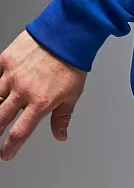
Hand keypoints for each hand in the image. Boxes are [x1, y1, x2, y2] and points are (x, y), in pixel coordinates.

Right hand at [0, 29, 86, 159]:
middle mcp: (23, 91)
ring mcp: (12, 75)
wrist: (67, 34)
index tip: (6, 153)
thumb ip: (62, 117)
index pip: (20, 132)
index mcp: (41, 102)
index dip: (10, 147)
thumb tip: (60, 135)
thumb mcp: (73, 94)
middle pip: (0, 119)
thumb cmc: (72, 62)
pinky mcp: (5, 60)